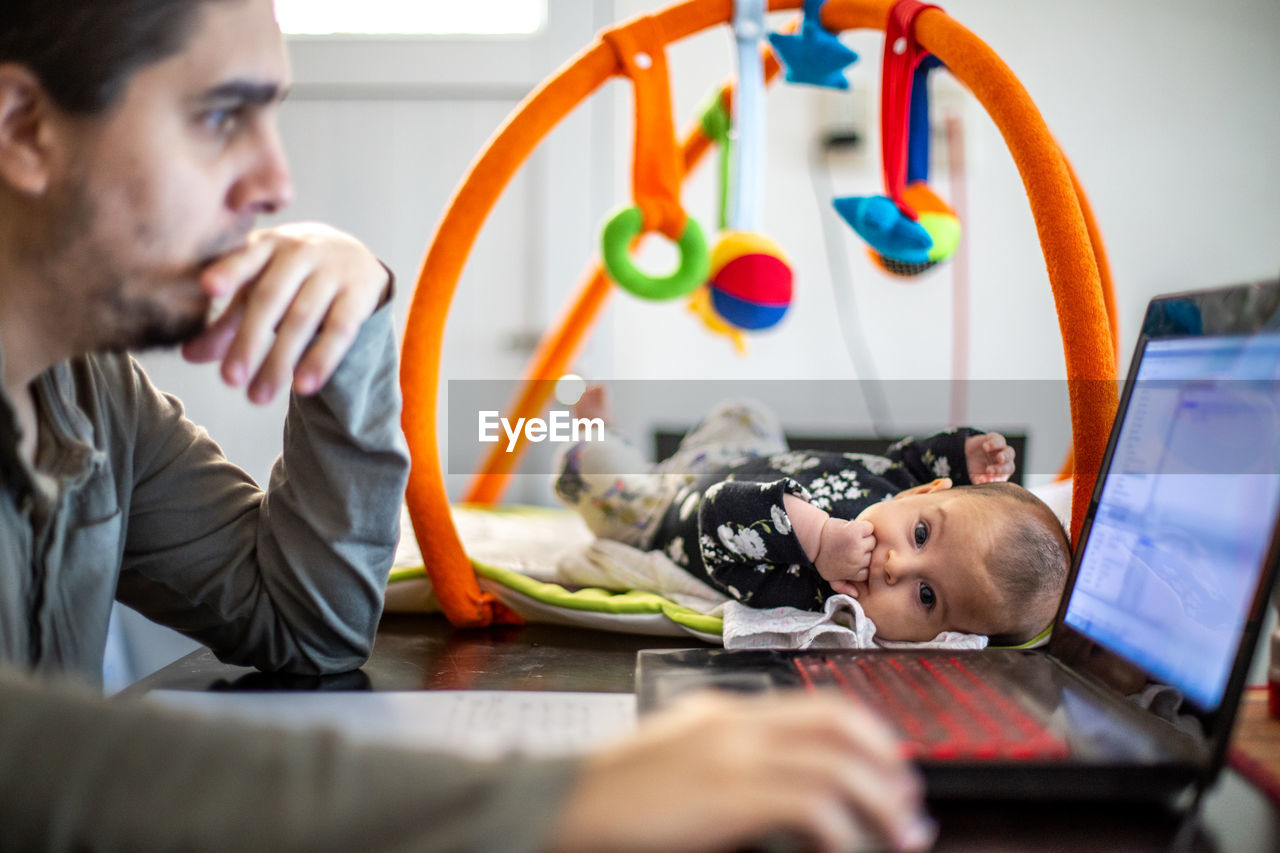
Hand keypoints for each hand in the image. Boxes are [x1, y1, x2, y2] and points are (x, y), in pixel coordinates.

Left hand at [181, 223, 390, 403]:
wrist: (354, 257)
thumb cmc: (292, 276)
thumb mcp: (260, 288)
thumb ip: (227, 321)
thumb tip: (188, 355)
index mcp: (268, 244)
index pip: (245, 257)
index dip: (228, 270)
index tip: (208, 287)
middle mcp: (300, 252)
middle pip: (270, 298)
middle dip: (249, 340)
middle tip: (230, 380)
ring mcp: (333, 272)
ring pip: (302, 319)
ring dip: (280, 360)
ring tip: (258, 397)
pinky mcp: (359, 295)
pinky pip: (339, 330)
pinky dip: (321, 359)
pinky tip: (303, 387)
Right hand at [546, 691, 934, 852]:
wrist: (565, 805)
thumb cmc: (616, 793)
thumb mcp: (676, 755)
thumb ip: (722, 751)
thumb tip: (774, 778)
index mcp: (724, 712)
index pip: (815, 706)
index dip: (866, 734)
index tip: (890, 765)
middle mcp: (735, 724)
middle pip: (837, 725)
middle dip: (885, 760)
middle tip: (908, 799)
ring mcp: (732, 755)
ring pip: (837, 764)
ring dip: (881, 801)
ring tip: (902, 832)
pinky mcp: (728, 794)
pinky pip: (811, 803)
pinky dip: (843, 829)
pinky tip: (847, 848)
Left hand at [814, 517, 874, 594]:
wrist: (813, 538)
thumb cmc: (823, 558)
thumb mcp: (829, 576)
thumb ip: (843, 587)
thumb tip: (857, 594)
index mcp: (852, 572)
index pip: (870, 570)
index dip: (865, 562)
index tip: (856, 556)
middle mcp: (856, 560)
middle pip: (873, 555)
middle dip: (865, 551)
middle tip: (852, 546)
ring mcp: (856, 545)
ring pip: (873, 541)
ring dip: (866, 538)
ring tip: (853, 538)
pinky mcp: (855, 530)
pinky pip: (869, 528)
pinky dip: (865, 527)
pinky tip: (854, 528)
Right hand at [965, 432, 1014, 483]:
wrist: (968, 452)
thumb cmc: (976, 467)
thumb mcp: (976, 476)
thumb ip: (980, 480)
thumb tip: (981, 483)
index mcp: (1002, 473)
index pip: (1003, 478)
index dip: (996, 479)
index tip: (986, 480)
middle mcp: (1005, 462)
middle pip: (1009, 466)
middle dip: (1001, 469)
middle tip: (989, 471)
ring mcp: (1002, 450)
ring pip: (1009, 452)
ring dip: (1005, 456)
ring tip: (998, 458)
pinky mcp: (996, 438)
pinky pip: (999, 440)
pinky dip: (994, 444)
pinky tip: (985, 447)